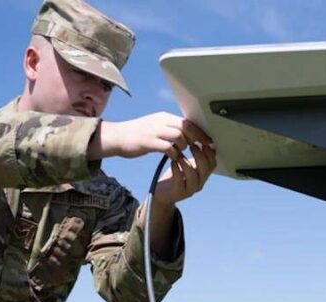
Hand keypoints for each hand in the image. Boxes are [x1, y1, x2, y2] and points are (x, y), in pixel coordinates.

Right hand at [89, 112, 212, 159]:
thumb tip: (184, 133)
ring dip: (185, 146)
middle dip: (197, 138)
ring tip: (184, 153)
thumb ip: (169, 128)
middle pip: (186, 126)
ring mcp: (154, 131)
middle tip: (203, 148)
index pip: (187, 121)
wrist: (117, 137)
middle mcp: (161, 121)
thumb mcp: (155, 127)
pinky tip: (175, 159)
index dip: (200, 131)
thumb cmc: (136, 135)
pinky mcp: (148, 142)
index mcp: (164, 117)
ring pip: (179, 136)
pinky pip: (168, 147)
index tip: (208, 140)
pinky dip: (174, 154)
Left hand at [151, 132, 216, 206]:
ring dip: (187, 162)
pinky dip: (177, 170)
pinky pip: (180, 182)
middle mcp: (199, 183)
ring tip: (180, 153)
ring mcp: (190, 189)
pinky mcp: (178, 193)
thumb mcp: (187, 163)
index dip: (209, 152)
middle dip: (200, 155)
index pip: (213, 163)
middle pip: (206, 169)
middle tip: (192, 145)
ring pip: (194, 176)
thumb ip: (195, 154)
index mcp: (203, 175)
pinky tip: (172, 162)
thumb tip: (200, 134)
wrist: (162, 194)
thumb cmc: (175, 175)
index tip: (201, 141)